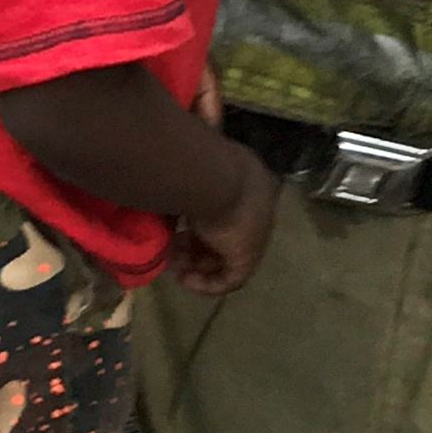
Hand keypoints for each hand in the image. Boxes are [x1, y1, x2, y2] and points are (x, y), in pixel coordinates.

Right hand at [168, 147, 278, 297]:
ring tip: (174, 264)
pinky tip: (184, 279)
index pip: (229, 210)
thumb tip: (191, 149)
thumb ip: (198, 158)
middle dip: (196, 245)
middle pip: (226, 235)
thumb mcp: (200, 157)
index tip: (179, 227)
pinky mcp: (247, 257)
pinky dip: (207, 283)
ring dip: (196, 262)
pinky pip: (230, 278)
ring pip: (225, 255)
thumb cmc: (201, 164)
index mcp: (253, 182)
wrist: (214, 177)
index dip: (203, 221)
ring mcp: (256, 234)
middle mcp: (259, 210)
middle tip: (173, 249)